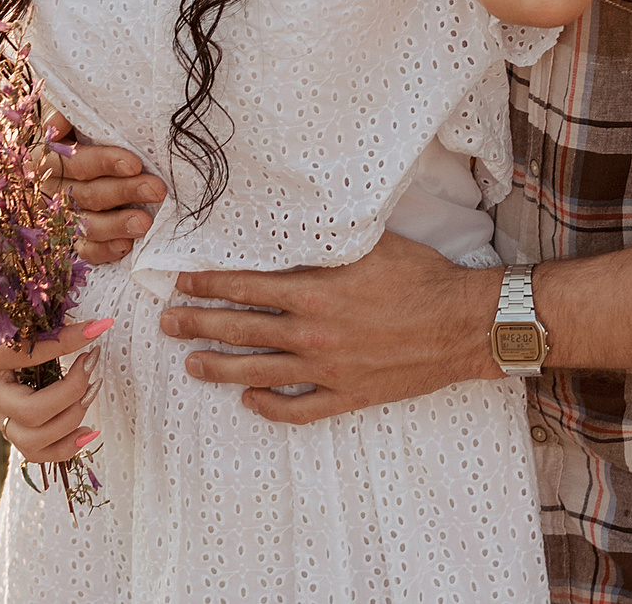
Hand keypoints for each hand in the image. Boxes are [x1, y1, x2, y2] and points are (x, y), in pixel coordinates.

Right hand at [0, 316, 112, 465]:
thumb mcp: (15, 306)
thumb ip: (47, 316)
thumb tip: (98, 325)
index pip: (30, 354)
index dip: (69, 342)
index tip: (98, 327)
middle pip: (31, 412)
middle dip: (72, 392)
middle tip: (92, 363)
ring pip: (31, 441)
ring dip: (70, 421)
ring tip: (92, 392)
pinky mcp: (5, 423)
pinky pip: (34, 450)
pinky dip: (64, 446)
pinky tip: (88, 431)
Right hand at [35, 113, 166, 266]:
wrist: (82, 147)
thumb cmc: (86, 128)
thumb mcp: (78, 114)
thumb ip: (71, 112)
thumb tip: (62, 119)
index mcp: (49, 153)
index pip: (73, 159)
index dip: (103, 162)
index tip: (135, 163)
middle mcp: (48, 186)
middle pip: (83, 193)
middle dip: (123, 191)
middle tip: (156, 189)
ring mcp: (58, 216)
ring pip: (83, 224)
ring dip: (116, 224)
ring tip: (145, 222)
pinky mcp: (70, 239)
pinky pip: (83, 250)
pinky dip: (104, 250)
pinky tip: (126, 245)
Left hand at [159, 231, 501, 424]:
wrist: (464, 323)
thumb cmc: (421, 276)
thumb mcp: (369, 242)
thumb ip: (325, 238)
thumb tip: (292, 222)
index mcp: (314, 290)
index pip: (245, 285)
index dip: (208, 284)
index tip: (181, 282)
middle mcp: (312, 332)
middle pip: (240, 328)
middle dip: (198, 324)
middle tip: (167, 323)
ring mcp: (328, 368)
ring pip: (257, 371)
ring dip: (219, 367)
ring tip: (191, 364)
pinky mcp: (348, 395)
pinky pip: (298, 408)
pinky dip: (269, 406)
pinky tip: (248, 400)